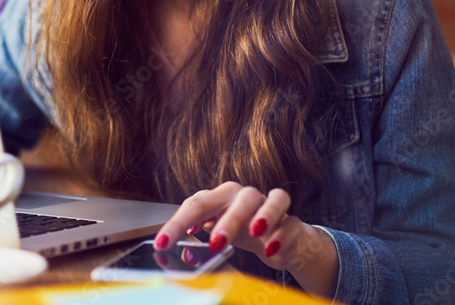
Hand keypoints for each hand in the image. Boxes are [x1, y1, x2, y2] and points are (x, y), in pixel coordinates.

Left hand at [152, 182, 338, 293]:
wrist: (279, 239)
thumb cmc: (241, 232)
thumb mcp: (218, 236)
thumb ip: (200, 244)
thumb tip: (184, 257)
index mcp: (221, 197)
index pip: (196, 204)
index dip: (177, 224)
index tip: (163, 244)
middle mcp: (246, 196)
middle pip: (237, 196)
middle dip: (225, 219)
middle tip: (214, 244)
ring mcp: (271, 206)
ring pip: (272, 198)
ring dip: (264, 214)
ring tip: (254, 233)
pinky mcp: (292, 222)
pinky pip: (292, 222)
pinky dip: (283, 234)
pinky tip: (271, 249)